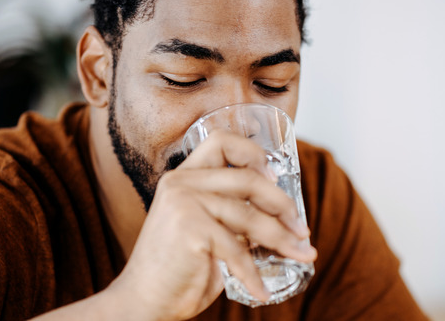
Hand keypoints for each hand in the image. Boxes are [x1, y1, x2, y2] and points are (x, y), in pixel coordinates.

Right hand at [107, 130, 316, 320]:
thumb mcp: (207, 232)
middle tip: (301, 228)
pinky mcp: (190, 229)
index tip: (274, 178)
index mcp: (183, 177)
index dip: (253, 154)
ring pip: (249, 216)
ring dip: (282, 239)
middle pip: (247, 178)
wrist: (143, 302)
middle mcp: (180, 183)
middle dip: (283, 204)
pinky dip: (253, 274)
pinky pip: (237, 250)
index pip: (221, 142)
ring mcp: (183, 203)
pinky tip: (261, 290)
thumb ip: (232, 216)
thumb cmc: (177, 270)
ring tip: (301, 255)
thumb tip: (282, 218)